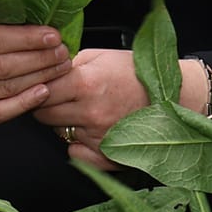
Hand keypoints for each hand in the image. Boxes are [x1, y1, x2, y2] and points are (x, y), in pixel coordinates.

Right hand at [0, 15, 70, 126]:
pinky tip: (44, 91)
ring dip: (39, 78)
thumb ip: (1, 23)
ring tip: (60, 68)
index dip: (27, 38)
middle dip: (39, 59)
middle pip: (2, 65)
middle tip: (63, 53)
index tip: (54, 36)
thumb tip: (44, 23)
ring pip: (5, 87)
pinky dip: (23, 103)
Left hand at [33, 47, 168, 169]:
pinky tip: (86, 130)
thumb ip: (67, 64)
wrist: (172, 94)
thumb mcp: (98, 55)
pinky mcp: (109, 155)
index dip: (39, 85)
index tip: (42, 83)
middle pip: (44, 114)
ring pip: (59, 132)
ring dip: (62, 122)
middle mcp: (90, 113)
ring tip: (79, 109)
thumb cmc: (135, 72)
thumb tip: (43, 71)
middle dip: (45, 104)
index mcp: (85, 84)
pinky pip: (76, 153)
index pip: (41, 91)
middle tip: (58, 97)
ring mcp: (99, 137)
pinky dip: (76, 143)